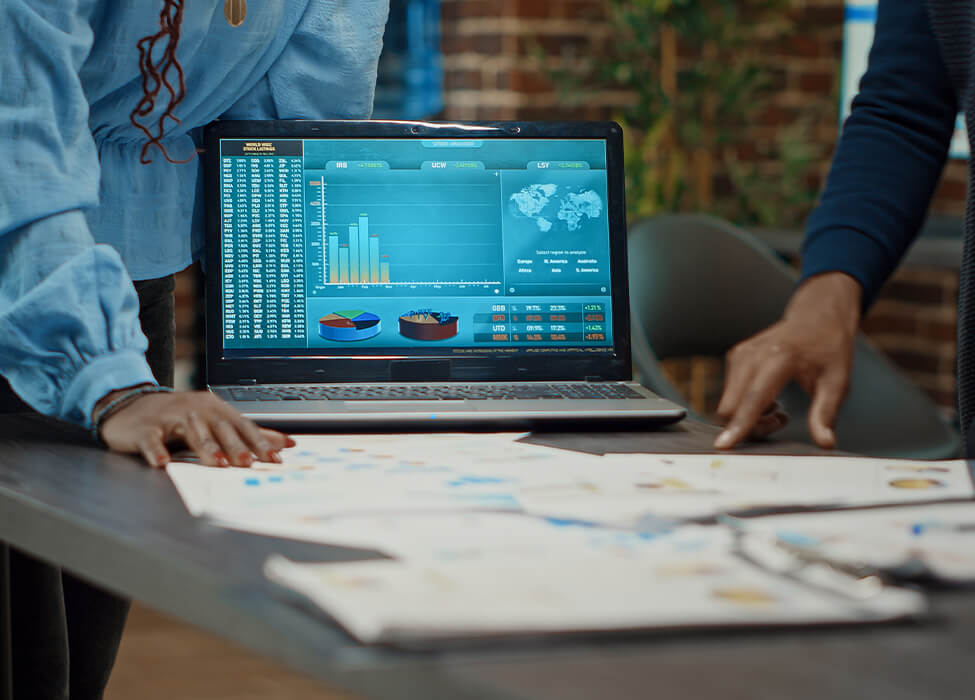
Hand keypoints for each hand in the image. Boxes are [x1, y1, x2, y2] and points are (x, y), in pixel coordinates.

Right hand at [97, 390, 294, 467]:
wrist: (131, 405)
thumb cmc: (179, 417)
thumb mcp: (216, 422)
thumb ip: (249, 433)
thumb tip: (285, 442)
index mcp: (216, 410)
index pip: (242, 426)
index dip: (259, 442)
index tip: (275, 458)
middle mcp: (196, 410)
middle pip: (220, 428)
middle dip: (236, 446)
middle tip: (249, 463)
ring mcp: (170, 417)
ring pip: (191, 432)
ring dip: (206, 448)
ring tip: (217, 464)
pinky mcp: (145, 428)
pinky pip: (152, 439)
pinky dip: (157, 450)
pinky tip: (162, 463)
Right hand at [714, 272, 861, 449]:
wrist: (816, 316)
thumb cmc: (829, 348)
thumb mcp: (837, 381)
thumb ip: (826, 413)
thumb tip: (825, 443)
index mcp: (778, 358)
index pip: (752, 399)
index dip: (739, 425)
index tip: (723, 446)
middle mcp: (752, 354)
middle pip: (731, 407)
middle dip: (750, 426)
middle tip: (781, 419)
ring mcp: (739, 354)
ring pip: (728, 404)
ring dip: (749, 417)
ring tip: (779, 408)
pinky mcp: (734, 357)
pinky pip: (730, 395)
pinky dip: (745, 405)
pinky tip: (768, 398)